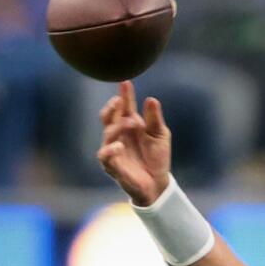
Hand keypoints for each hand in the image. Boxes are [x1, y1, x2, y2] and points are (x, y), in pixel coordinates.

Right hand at [96, 80, 171, 205]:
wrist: (157, 183)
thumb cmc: (157, 157)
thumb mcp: (160, 135)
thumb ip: (154, 119)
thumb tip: (151, 99)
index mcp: (130, 124)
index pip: (124, 106)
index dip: (124, 95)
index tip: (125, 82)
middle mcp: (119, 134)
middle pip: (109, 116)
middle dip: (113, 107)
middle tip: (120, 101)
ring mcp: (113, 148)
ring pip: (107, 133)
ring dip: (116, 126)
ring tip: (130, 122)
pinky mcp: (111, 165)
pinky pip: (105, 155)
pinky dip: (110, 149)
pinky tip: (120, 145)